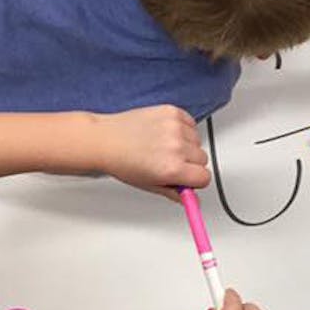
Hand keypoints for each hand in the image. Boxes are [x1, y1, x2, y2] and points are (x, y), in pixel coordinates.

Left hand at [93, 105, 209, 200]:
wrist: (105, 140)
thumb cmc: (121, 161)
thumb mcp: (149, 185)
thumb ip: (174, 192)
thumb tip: (189, 198)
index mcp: (172, 169)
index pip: (204, 177)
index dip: (195, 180)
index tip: (187, 178)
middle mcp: (176, 147)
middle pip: (202, 158)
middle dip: (190, 163)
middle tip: (170, 161)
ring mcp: (175, 127)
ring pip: (197, 140)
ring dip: (186, 144)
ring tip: (163, 146)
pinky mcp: (172, 112)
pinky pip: (191, 123)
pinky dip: (183, 128)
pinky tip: (165, 133)